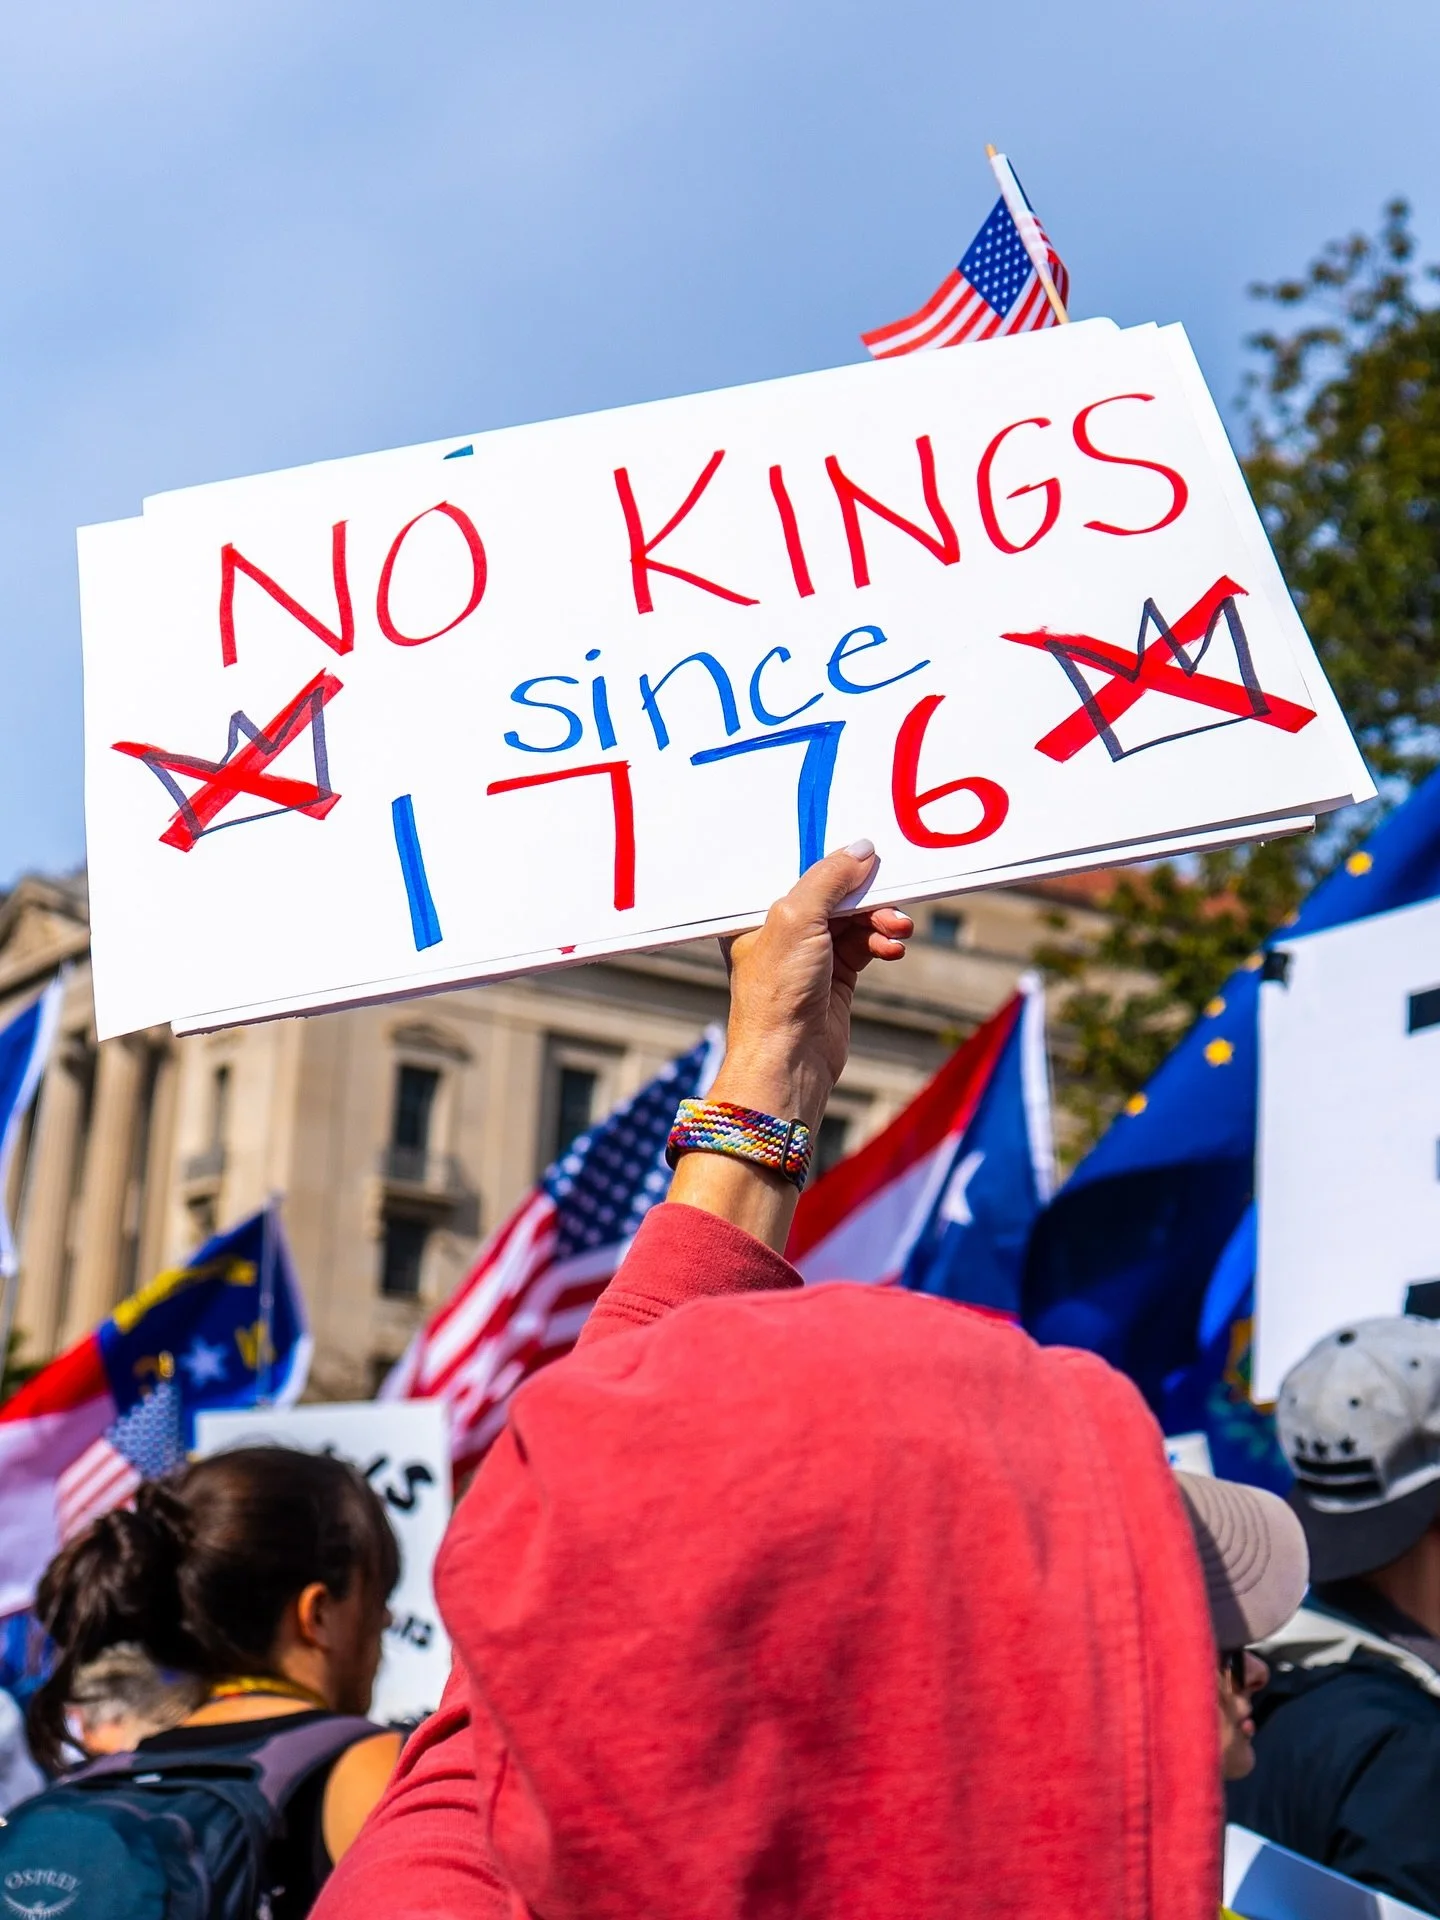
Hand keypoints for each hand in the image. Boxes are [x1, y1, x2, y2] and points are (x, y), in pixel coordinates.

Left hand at [713, 839, 912, 1129]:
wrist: (790, 1059)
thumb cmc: (776, 993)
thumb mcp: (797, 920)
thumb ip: (829, 879)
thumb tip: (862, 849)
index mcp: (754, 911)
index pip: (795, 869)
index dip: (830, 857)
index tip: (865, 849)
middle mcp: (780, 929)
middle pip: (832, 892)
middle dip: (866, 894)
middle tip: (892, 895)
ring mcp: (809, 953)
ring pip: (854, 919)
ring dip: (879, 920)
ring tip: (898, 929)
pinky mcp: (834, 976)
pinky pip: (865, 945)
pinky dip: (881, 943)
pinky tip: (893, 949)